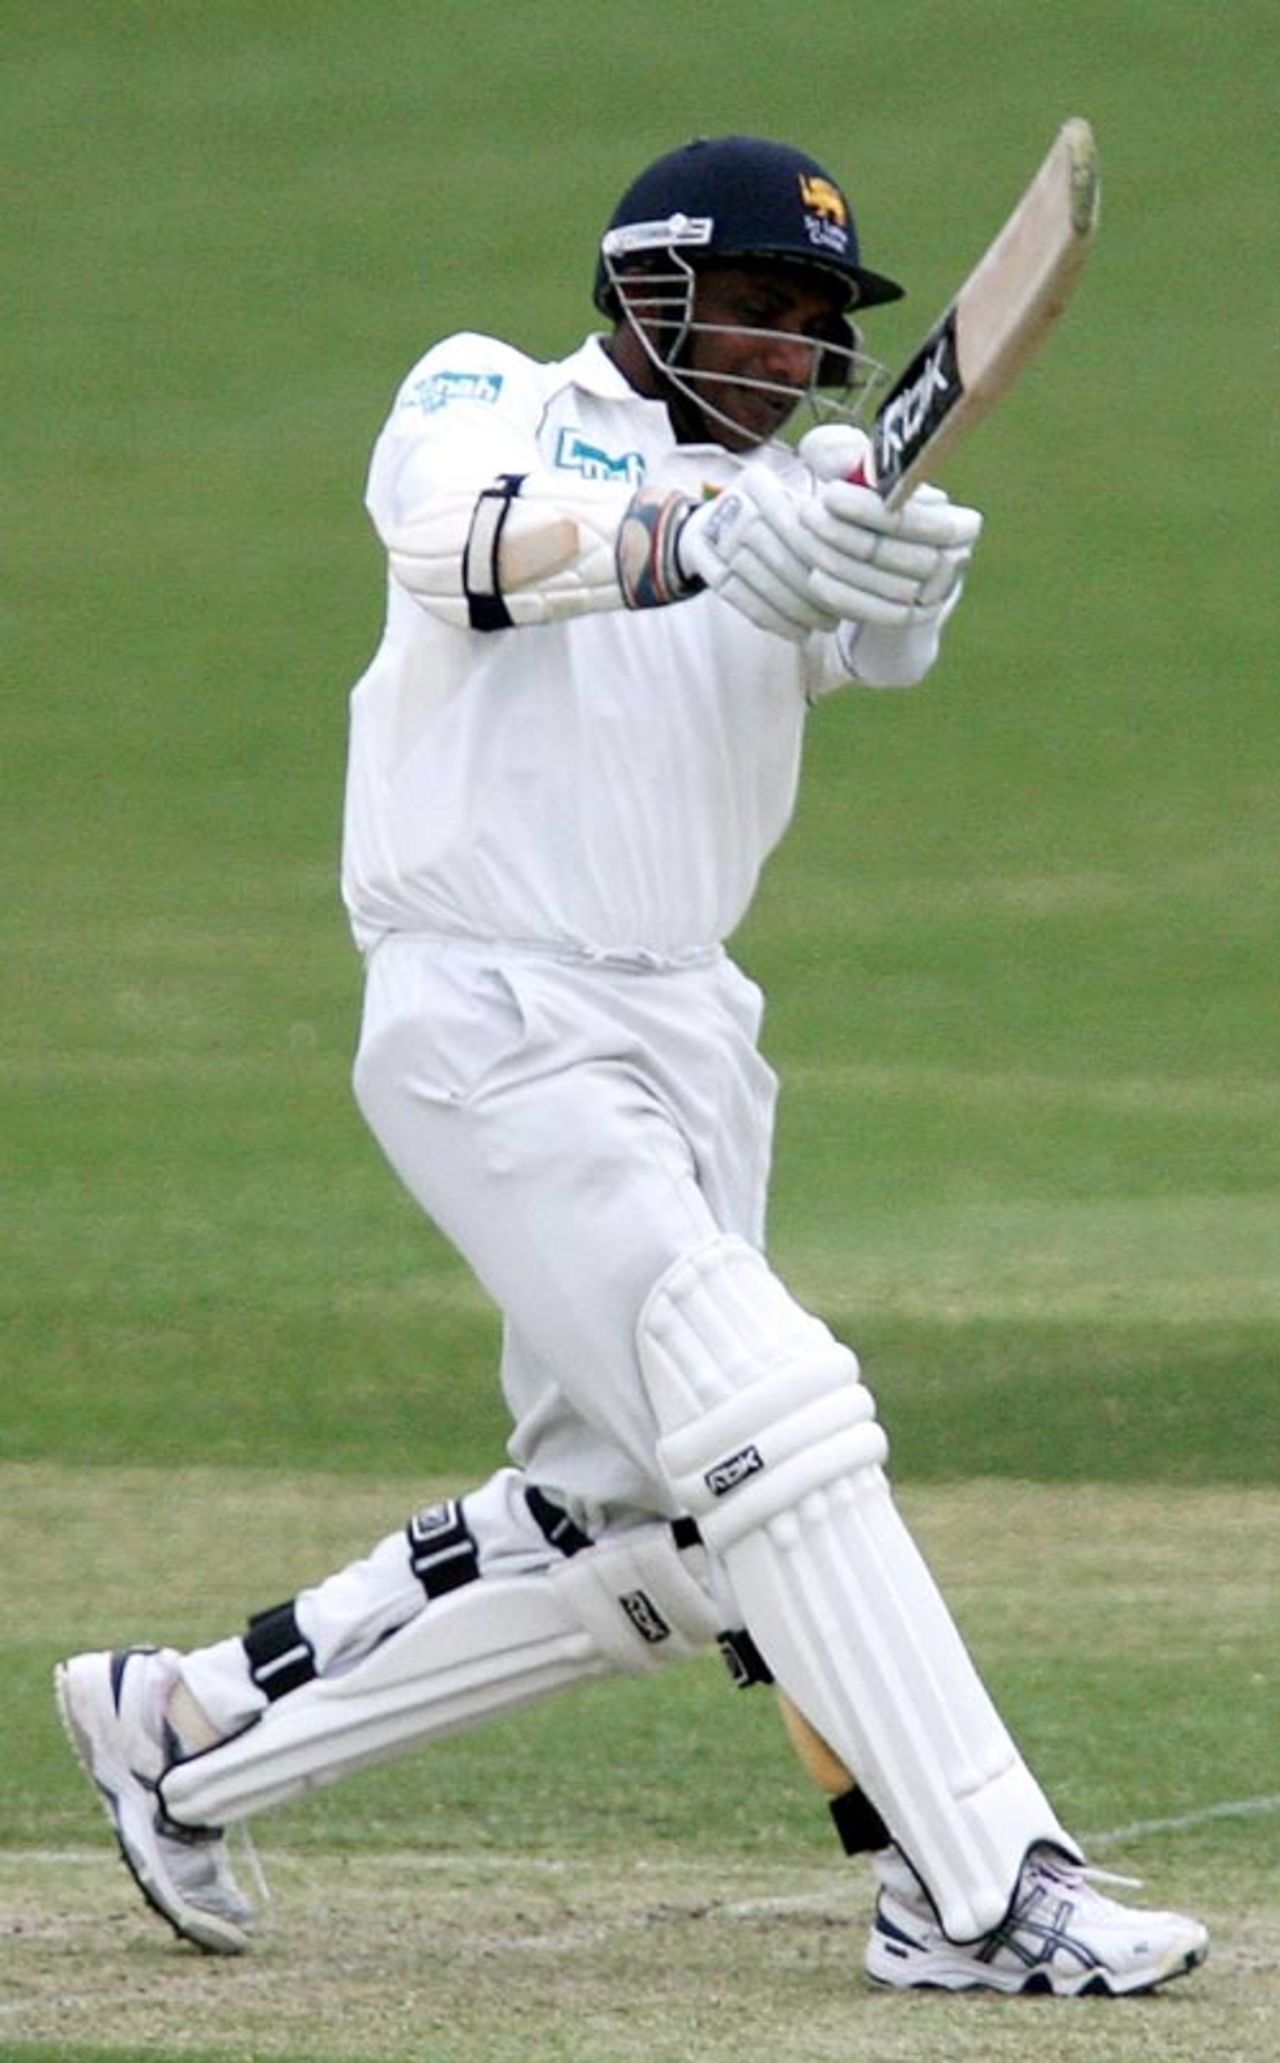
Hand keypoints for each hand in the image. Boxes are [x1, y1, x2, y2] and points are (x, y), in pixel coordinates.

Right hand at [677, 461, 839, 643]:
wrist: (709, 529)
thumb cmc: (772, 525)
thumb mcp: (797, 510)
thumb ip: (828, 523)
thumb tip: (868, 554)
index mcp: (761, 482)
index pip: (797, 525)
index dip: (823, 559)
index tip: (848, 587)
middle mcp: (732, 499)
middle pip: (776, 551)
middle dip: (808, 590)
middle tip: (835, 617)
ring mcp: (711, 526)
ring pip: (755, 574)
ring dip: (790, 608)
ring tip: (818, 628)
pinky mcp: (698, 554)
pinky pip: (733, 591)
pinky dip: (765, 616)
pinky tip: (792, 633)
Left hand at [797, 472, 982, 627]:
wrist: (877, 569)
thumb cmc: (865, 508)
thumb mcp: (855, 473)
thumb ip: (842, 452)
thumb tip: (844, 461)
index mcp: (957, 519)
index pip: (915, 515)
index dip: (871, 507)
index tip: (829, 493)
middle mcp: (956, 558)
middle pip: (900, 550)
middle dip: (847, 533)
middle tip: (806, 516)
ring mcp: (936, 595)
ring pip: (887, 583)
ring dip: (840, 563)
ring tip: (804, 542)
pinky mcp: (913, 621)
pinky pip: (879, 612)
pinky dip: (845, 596)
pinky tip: (814, 579)